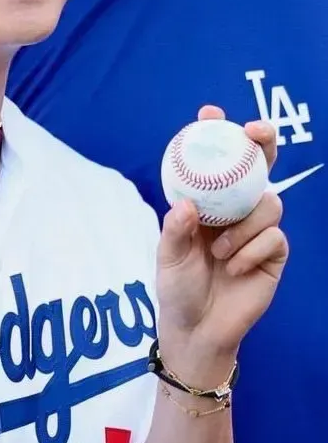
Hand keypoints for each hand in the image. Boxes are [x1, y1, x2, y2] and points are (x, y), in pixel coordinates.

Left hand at [155, 106, 288, 385]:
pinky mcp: (274, 253)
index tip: (210, 113)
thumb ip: (175, 229)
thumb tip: (186, 203)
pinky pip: (274, 236)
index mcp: (208, 203)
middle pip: (259, 166)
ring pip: (269, 203)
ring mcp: (257, 229)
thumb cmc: (178, 288)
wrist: (198, 328)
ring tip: (219, 252)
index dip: (217, 132)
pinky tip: (233, 268)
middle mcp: (235, 210)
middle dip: (263, 142)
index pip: (216, 161)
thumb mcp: (168, 257)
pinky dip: (251, 251)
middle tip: (254, 132)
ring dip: (243, 226)